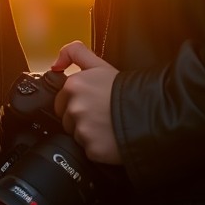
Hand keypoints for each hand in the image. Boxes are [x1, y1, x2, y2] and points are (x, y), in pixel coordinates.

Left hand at [52, 41, 121, 164]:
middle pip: (67, 119)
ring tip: (107, 125)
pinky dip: (98, 146)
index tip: (92, 102)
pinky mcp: (91, 148)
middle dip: (80, 118)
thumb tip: (55, 64)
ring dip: (89, 133)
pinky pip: (88, 149)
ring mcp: (82, 129)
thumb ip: (75, 54)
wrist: (149, 111)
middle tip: (101, 114)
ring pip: (77, 135)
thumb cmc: (126, 90)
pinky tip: (110, 137)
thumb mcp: (100, 64)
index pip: (62, 100)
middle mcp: (74, 107)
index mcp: (73, 86)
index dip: (77, 102)